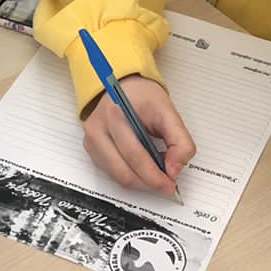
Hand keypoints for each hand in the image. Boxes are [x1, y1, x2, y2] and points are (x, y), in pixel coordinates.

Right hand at [82, 76, 195, 195]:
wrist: (123, 86)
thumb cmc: (143, 96)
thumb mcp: (168, 112)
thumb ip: (179, 141)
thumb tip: (174, 170)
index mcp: (116, 114)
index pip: (135, 155)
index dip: (154, 175)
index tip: (170, 183)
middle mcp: (98, 128)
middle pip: (123, 170)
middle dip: (148, 183)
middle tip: (166, 185)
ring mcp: (91, 139)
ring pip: (116, 176)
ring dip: (140, 182)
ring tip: (156, 172)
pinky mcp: (91, 148)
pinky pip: (111, 173)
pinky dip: (130, 175)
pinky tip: (143, 167)